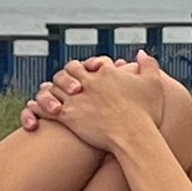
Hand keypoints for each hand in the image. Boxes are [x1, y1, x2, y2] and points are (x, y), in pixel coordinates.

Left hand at [21, 53, 166, 149]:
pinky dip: (40, 107)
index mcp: (106, 72)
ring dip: (52, 90)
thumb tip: (141, 53)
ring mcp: (76, 98)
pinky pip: (47, 107)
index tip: (88, 73)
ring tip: (50, 95)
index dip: (87, 67)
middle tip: (68, 85)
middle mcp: (88, 82)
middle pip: (69, 71)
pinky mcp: (68, 116)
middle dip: (67, 76)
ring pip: (55, 87)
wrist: (134, 136)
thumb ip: (149, 65)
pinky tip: (38, 110)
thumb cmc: (146, 113)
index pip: (90, 63)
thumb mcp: (153, 84)